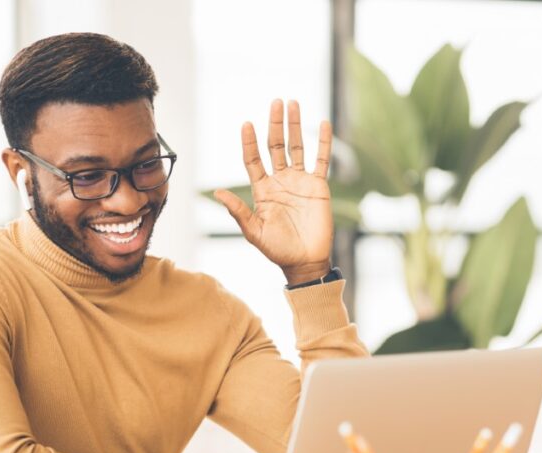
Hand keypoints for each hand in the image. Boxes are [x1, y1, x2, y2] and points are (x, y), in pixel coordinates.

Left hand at [214, 99, 333, 284]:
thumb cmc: (277, 250)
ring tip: (293, 104)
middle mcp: (280, 181)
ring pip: (297, 147)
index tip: (246, 124)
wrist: (305, 261)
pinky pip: (322, 160)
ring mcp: (300, 181)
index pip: (253, 160)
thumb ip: (238, 212)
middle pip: (276, 146)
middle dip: (275, 124)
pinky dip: (324, 143)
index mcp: (262, 190)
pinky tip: (323, 124)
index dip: (249, 142)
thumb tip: (218, 192)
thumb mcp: (254, 232)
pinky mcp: (318, 187)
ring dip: (295, 126)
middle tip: (276, 102)